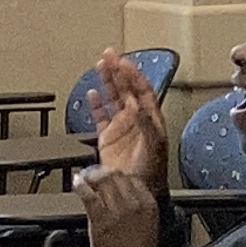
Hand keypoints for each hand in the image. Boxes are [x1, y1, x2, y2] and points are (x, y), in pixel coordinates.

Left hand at [78, 163, 162, 246]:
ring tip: (84, 176)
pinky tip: (76, 183)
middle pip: (116, 177)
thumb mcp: (147, 226)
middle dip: (104, 173)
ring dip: (90, 176)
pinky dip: (80, 186)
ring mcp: (116, 210)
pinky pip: (88, 195)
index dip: (119, 175)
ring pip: (101, 182)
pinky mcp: (100, 219)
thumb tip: (121, 198)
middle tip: (95, 173)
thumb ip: (136, 209)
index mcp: (148, 204)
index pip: (132, 178)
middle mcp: (134, 203)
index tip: (111, 176)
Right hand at [86, 50, 170, 187]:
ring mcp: (121, 128)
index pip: (142, 90)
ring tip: (100, 65)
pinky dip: (96, 104)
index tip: (123, 62)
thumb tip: (136, 104)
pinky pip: (100, 116)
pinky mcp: (108, 138)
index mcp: (150, 119)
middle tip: (109, 55)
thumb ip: (144, 122)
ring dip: (107, 82)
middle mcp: (136, 120)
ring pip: (113, 98)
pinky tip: (92, 93)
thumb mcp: (153, 145)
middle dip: (118, 71)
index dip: (133, 74)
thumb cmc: (151, 172)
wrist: (136, 191)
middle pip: (126, 89)